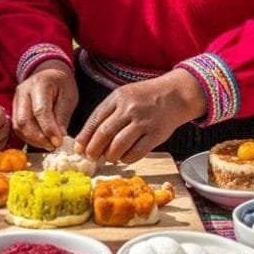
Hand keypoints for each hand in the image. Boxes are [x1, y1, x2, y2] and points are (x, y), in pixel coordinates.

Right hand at [11, 64, 77, 150]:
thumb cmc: (62, 85)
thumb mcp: (68, 98)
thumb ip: (62, 118)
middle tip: (53, 146)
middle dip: (38, 138)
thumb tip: (59, 140)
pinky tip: (41, 140)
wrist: (50, 74)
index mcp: (39, 84)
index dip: (49, 129)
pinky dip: (28, 137)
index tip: (58, 142)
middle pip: (24, 120)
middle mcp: (23, 91)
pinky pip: (17, 127)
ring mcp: (16, 99)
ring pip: (18, 126)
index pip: (40, 111)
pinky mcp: (14, 108)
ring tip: (48, 144)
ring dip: (33, 139)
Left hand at [74, 70, 206, 163]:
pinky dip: (127, 159)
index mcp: (117, 98)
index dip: (85, 136)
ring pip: (119, 145)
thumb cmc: (144, 97)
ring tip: (108, 158)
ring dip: (110, 155)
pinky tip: (124, 158)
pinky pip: (137, 152)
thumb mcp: (123, 96)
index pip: (95, 119)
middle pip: (105, 133)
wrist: (174, 95)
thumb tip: (91, 137)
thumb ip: (108, 113)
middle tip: (90, 157)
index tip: (79, 148)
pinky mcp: (156, 134)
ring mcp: (143, 122)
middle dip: (94, 149)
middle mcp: (129, 109)